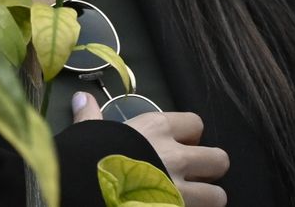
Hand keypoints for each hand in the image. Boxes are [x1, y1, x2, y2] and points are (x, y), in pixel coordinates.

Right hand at [72, 93, 229, 205]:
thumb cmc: (83, 161)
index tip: (177, 145)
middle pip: (219, 159)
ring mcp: (178, 190)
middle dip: (209, 170)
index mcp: (157, 130)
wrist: (75, 192)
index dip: (189, 136)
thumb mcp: (88, 135)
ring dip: (206, 199)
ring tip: (191, 202)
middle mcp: (175, 157)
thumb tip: (82, 98)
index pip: (196, 124)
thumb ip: (91, 117)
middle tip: (193, 177)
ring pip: (217, 195)